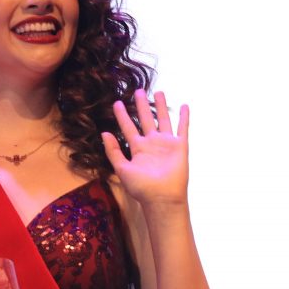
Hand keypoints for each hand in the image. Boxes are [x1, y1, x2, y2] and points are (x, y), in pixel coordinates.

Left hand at [101, 89, 189, 206]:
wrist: (162, 197)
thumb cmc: (141, 187)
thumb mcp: (122, 169)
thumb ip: (113, 151)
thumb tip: (104, 133)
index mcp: (138, 148)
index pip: (128, 127)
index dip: (122, 116)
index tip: (116, 103)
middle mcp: (152, 143)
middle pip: (146, 119)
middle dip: (141, 106)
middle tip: (138, 91)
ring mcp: (166, 144)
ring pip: (164, 120)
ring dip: (162, 106)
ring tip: (158, 92)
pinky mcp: (180, 146)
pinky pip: (183, 129)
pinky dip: (184, 117)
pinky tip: (184, 106)